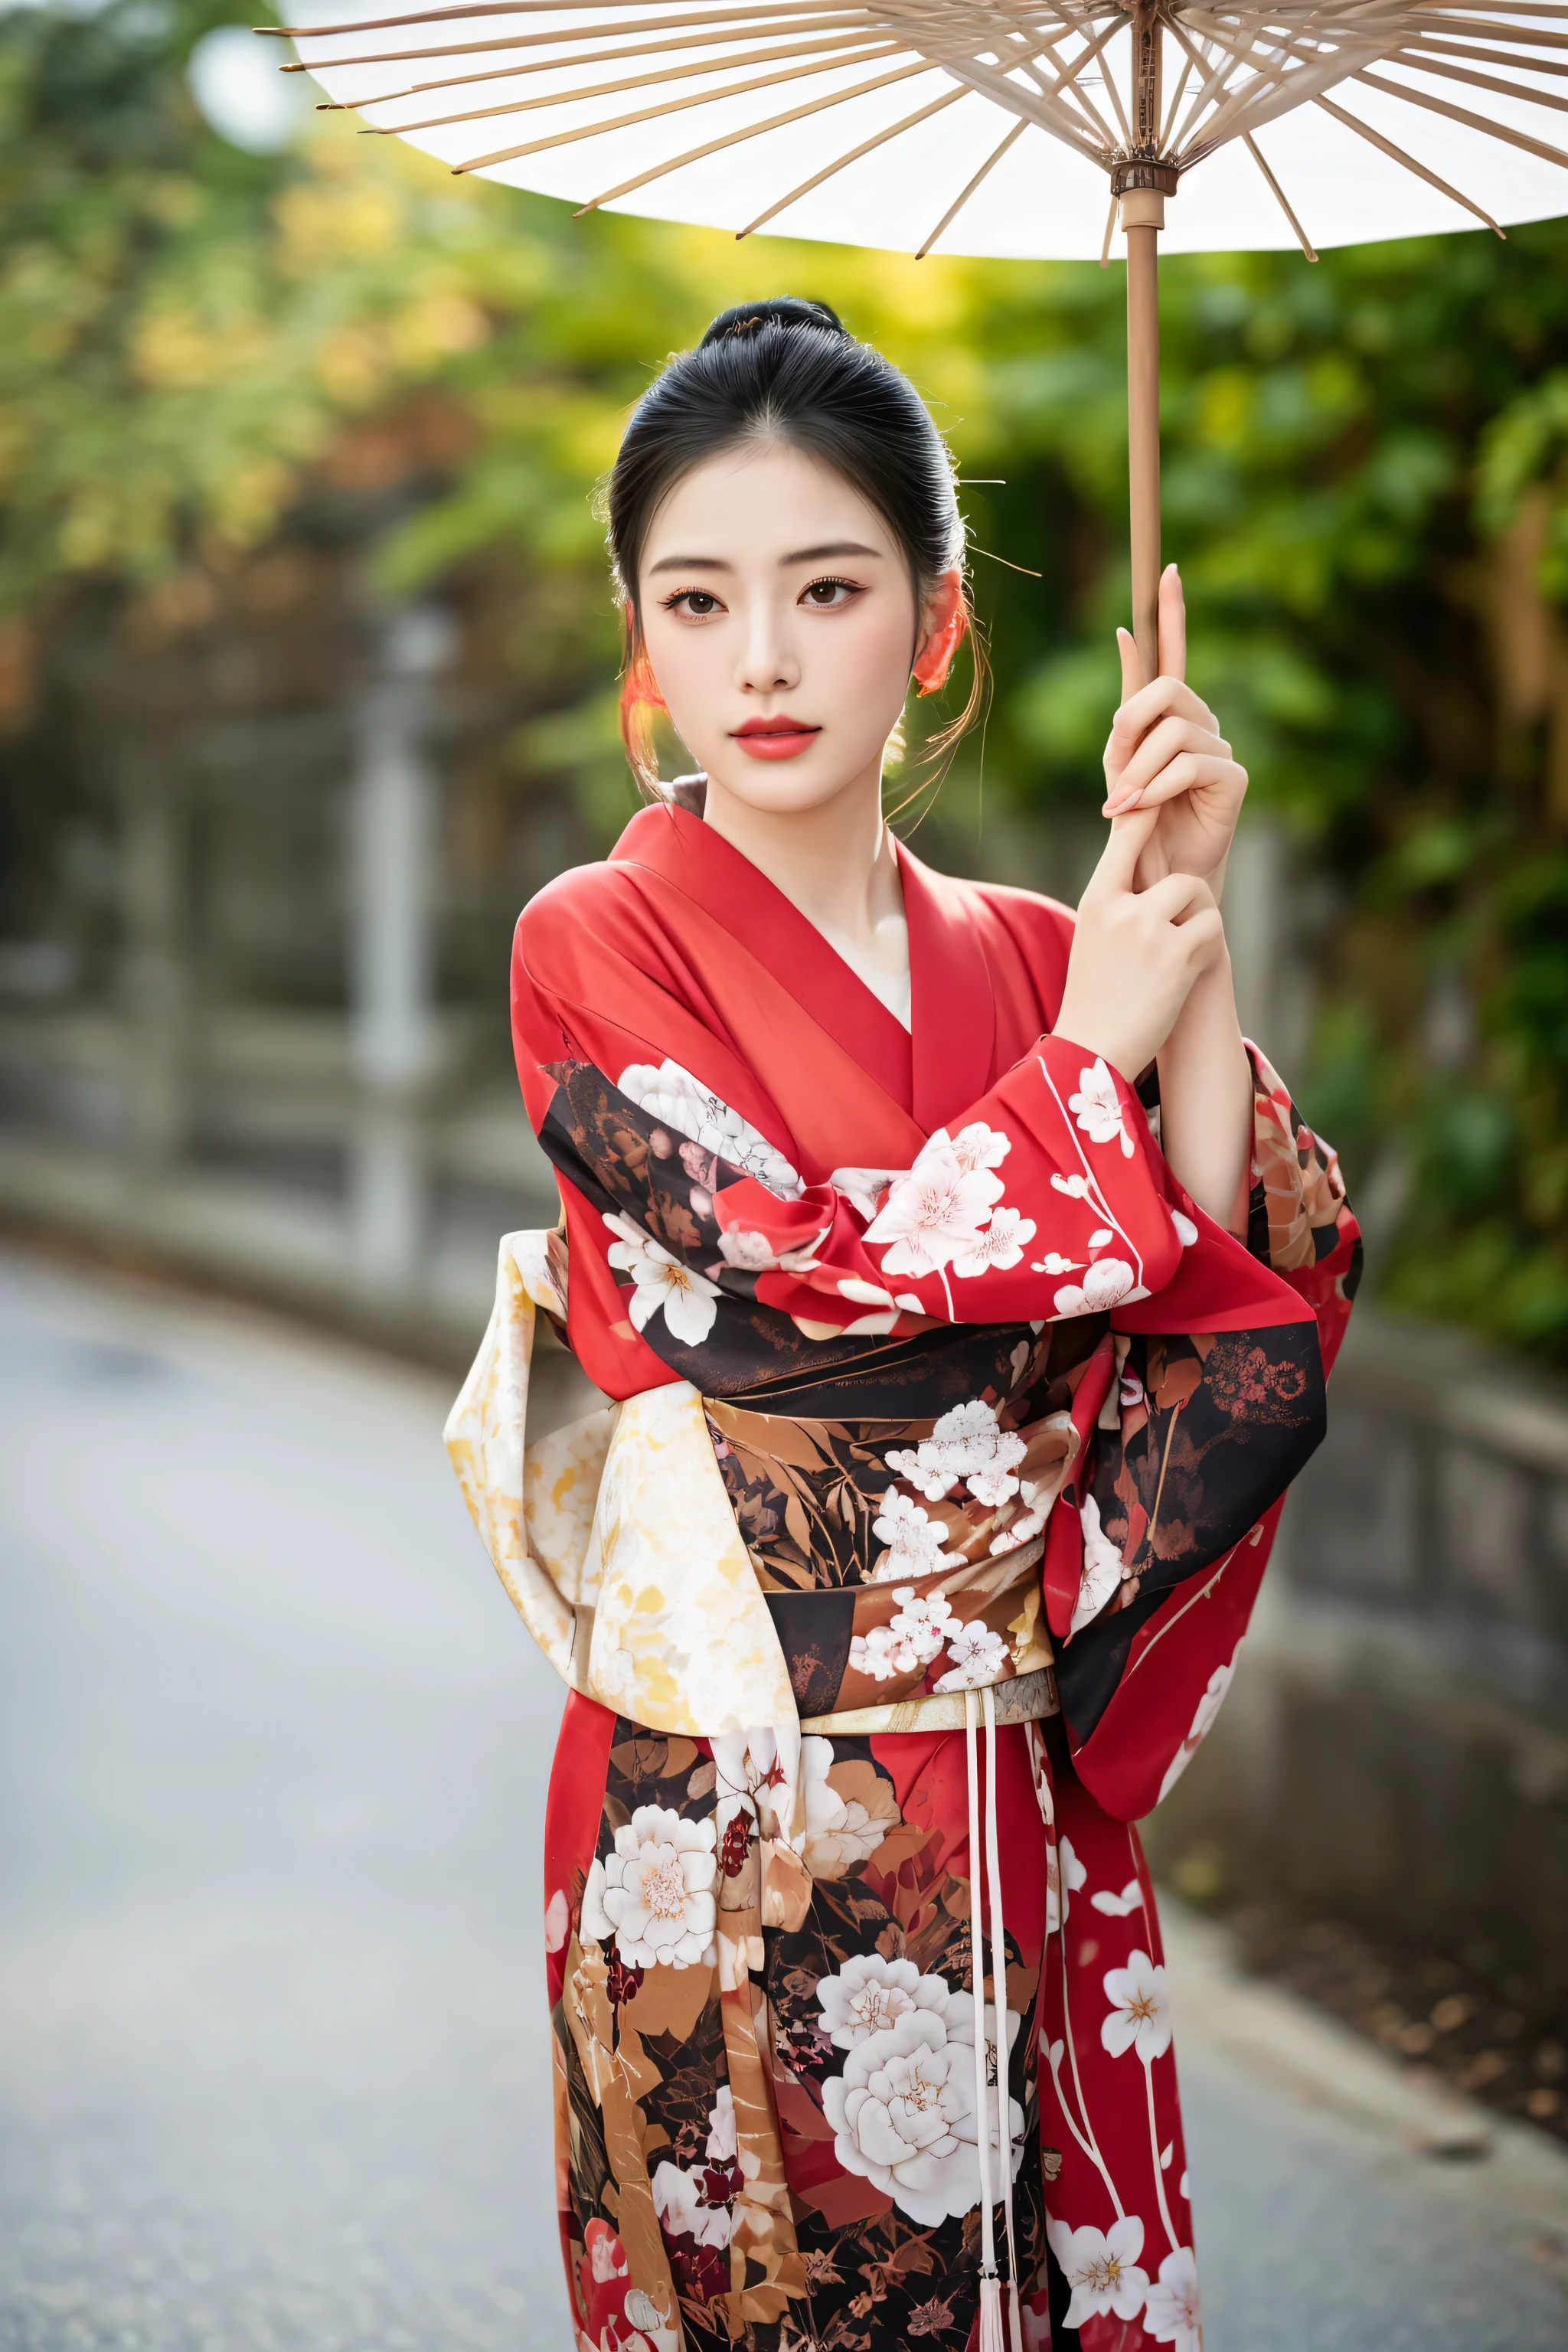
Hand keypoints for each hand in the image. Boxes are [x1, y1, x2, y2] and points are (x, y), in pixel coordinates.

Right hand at [1054, 804, 1226, 1080]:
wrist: (1090, 1051)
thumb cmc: (1095, 999)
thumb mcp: (1096, 940)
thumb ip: (1120, 904)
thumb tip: (1158, 878)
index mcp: (1096, 900)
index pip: (1128, 834)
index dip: (1149, 812)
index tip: (1160, 796)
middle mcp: (1120, 907)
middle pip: (1182, 878)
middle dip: (1190, 907)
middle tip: (1177, 942)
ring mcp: (1148, 929)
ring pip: (1200, 899)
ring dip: (1200, 929)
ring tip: (1177, 964)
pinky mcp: (1177, 955)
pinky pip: (1212, 930)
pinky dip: (1207, 952)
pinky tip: (1185, 977)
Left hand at [1102, 565, 1245, 892]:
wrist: (1154, 874)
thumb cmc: (1136, 820)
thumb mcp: (1119, 759)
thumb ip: (1127, 707)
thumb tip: (1127, 632)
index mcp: (1170, 713)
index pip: (1173, 652)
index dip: (1171, 612)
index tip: (1166, 570)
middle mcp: (1200, 722)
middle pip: (1167, 689)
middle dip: (1132, 723)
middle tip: (1117, 766)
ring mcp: (1220, 746)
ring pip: (1173, 731)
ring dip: (1138, 769)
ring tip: (1123, 803)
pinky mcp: (1233, 777)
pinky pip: (1188, 764)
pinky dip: (1155, 788)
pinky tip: (1141, 808)